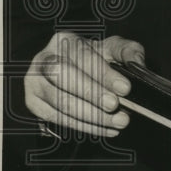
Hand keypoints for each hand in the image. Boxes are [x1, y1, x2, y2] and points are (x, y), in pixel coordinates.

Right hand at [24, 31, 144, 136]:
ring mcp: (34, 83)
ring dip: (91, 115)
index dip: (104, 74)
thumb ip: (128, 51)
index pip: (83, 56)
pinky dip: (84, 126)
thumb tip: (136, 64)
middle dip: (92, 94)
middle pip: (63, 77)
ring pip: (59, 101)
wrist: (74, 69)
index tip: (125, 88)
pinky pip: (57, 119)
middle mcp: (44, 60)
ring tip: (118, 121)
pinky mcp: (33, 104)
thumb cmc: (96, 58)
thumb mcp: (114, 48)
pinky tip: (107, 129)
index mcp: (64, 41)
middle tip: (115, 106)